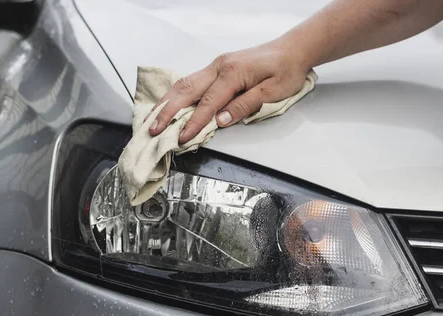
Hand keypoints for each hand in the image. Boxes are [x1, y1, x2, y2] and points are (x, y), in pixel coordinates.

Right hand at [148, 41, 308, 143]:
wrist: (292, 50)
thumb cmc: (286, 71)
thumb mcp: (272, 92)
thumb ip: (245, 105)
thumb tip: (221, 120)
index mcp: (232, 73)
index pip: (208, 102)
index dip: (193, 122)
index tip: (181, 138)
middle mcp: (219, 66)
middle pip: (186, 90)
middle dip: (167, 112)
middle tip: (152, 130)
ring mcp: (216, 66)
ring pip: (184, 84)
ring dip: (166, 102)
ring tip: (151, 119)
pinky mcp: (216, 68)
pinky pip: (191, 82)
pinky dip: (175, 95)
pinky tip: (166, 105)